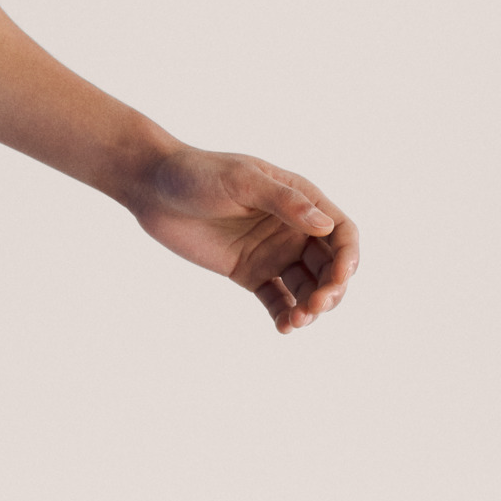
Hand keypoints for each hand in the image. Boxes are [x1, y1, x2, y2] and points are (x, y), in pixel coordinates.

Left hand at [127, 148, 358, 332]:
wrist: (152, 187)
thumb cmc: (198, 173)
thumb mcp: (242, 181)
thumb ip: (284, 202)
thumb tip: (325, 226)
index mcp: (299, 200)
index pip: (340, 232)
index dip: (348, 257)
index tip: (339, 278)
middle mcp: (292, 228)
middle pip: (329, 266)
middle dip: (331, 289)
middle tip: (316, 305)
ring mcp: (271, 253)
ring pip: (306, 287)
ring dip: (310, 307)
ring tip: (297, 320)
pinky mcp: (248, 273)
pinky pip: (276, 299)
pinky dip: (284, 314)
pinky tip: (284, 327)